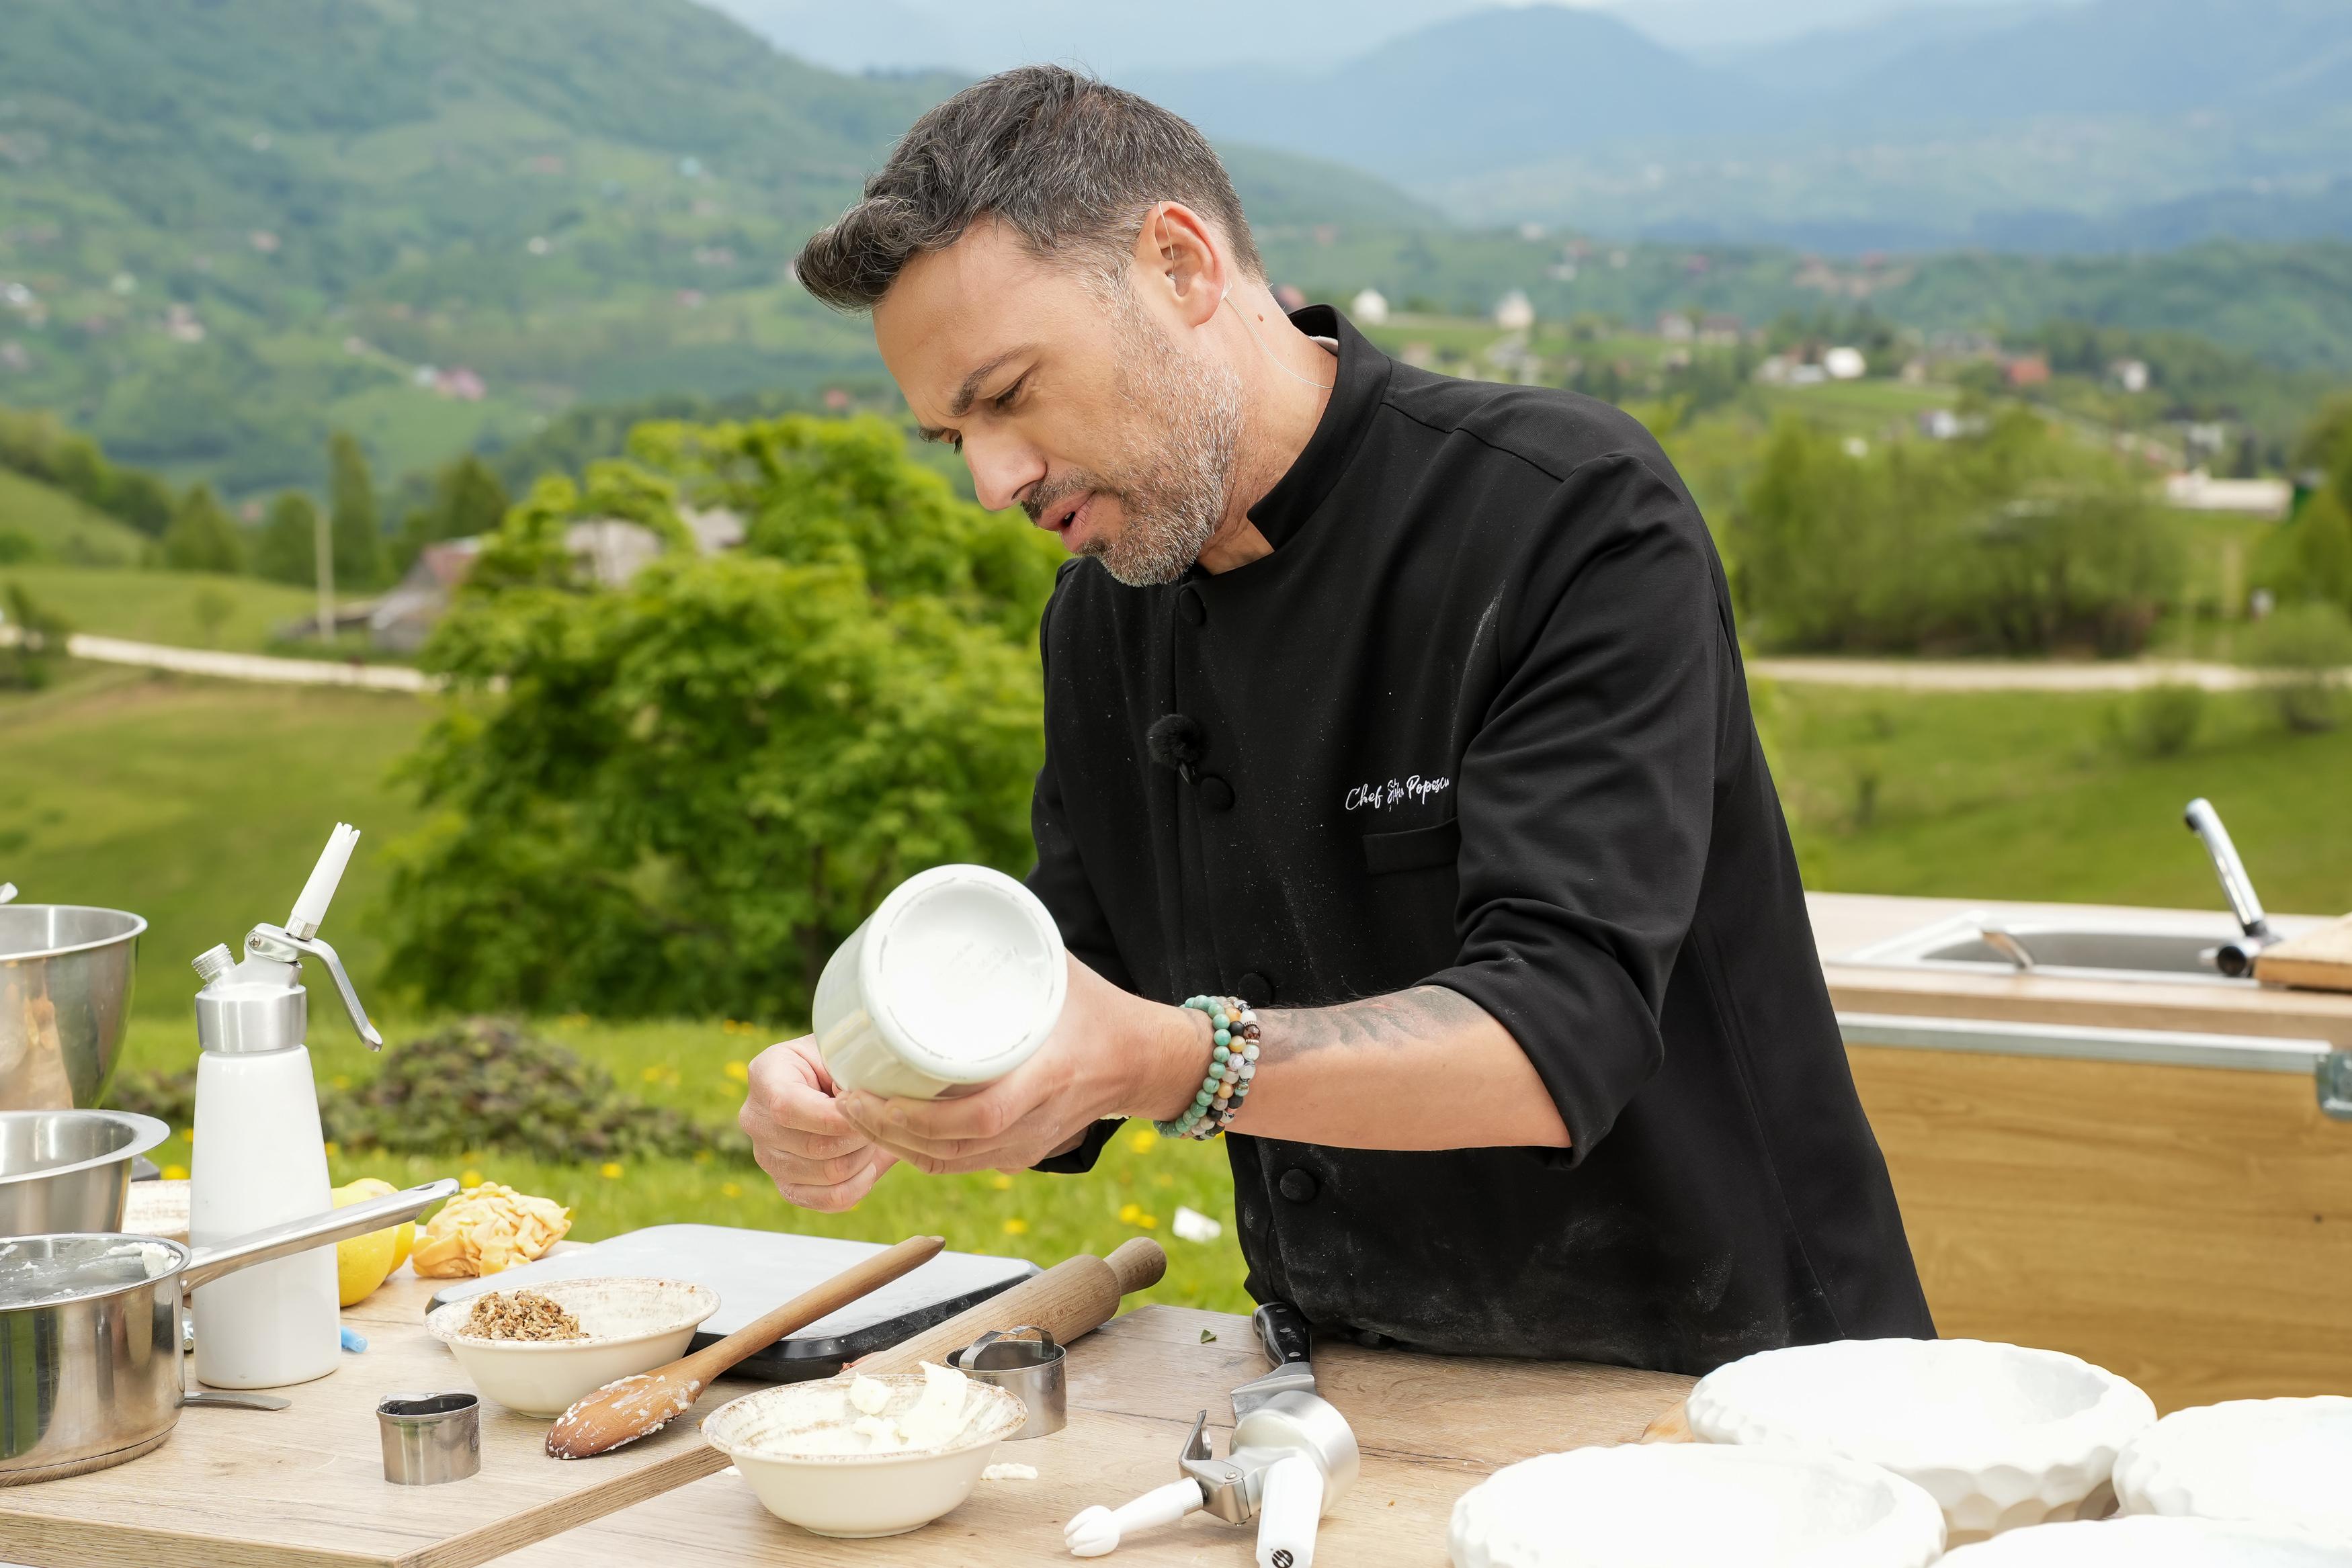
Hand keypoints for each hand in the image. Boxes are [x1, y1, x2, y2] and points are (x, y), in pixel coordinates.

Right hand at [738, 1034, 896, 1211]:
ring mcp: (766, 1156)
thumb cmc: (839, 1058)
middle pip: (813, 1147)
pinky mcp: (785, 1184)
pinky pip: (824, 1200)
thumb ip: (849, 1072)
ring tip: (876, 1137)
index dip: (834, 1117)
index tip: (869, 1109)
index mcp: (764, 1075)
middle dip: (859, 1136)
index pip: (788, 1107)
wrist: (830, 1077)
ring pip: (826, 1175)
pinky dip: (856, 1187)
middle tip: (882, 1120)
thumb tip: (862, 1103)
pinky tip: (869, 1166)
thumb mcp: (842, 1050)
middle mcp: (755, 1119)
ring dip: (863, 1159)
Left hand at [835, 954, 1202, 1175]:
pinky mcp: (1025, 1155)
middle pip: (949, 1151)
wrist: (1145, 1061)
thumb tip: (945, 913)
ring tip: (857, 1114)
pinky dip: (922, 1154)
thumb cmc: (1097, 1008)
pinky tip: (891, 1132)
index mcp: (1047, 1076)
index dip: (914, 1118)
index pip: (976, 1117)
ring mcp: (1031, 1145)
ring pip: (950, 1166)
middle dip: (886, 1133)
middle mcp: (1037, 1121)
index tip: (866, 1094)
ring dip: (896, 1147)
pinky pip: (963, 1166)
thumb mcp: (1055, 970)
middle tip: (845, 1100)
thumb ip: (1008, 947)